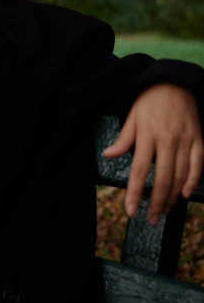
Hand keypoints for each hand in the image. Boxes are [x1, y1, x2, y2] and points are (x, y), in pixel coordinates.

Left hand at [102, 83, 202, 225]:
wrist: (175, 83)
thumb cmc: (149, 101)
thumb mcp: (132, 116)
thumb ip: (123, 139)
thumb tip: (108, 155)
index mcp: (147, 135)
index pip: (139, 169)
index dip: (134, 192)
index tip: (130, 211)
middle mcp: (167, 140)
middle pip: (162, 178)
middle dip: (156, 202)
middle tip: (151, 220)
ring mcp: (185, 141)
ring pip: (180, 176)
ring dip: (172, 197)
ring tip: (164, 211)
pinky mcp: (198, 140)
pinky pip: (198, 165)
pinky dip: (193, 181)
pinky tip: (185, 194)